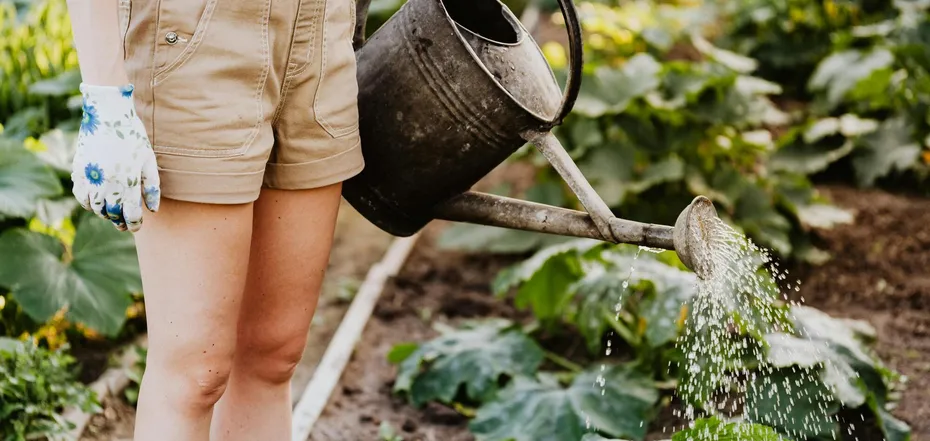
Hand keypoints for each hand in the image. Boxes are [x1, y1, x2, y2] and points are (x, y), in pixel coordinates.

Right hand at [71, 83, 160, 231]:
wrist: (107, 114)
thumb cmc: (133, 136)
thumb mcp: (149, 160)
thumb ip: (152, 186)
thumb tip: (153, 210)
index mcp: (128, 182)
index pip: (130, 214)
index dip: (134, 224)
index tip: (136, 226)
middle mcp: (107, 183)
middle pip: (112, 214)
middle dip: (119, 222)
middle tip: (124, 224)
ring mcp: (91, 178)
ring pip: (95, 208)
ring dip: (104, 213)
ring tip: (112, 213)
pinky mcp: (78, 171)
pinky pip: (81, 196)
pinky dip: (88, 203)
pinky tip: (96, 202)